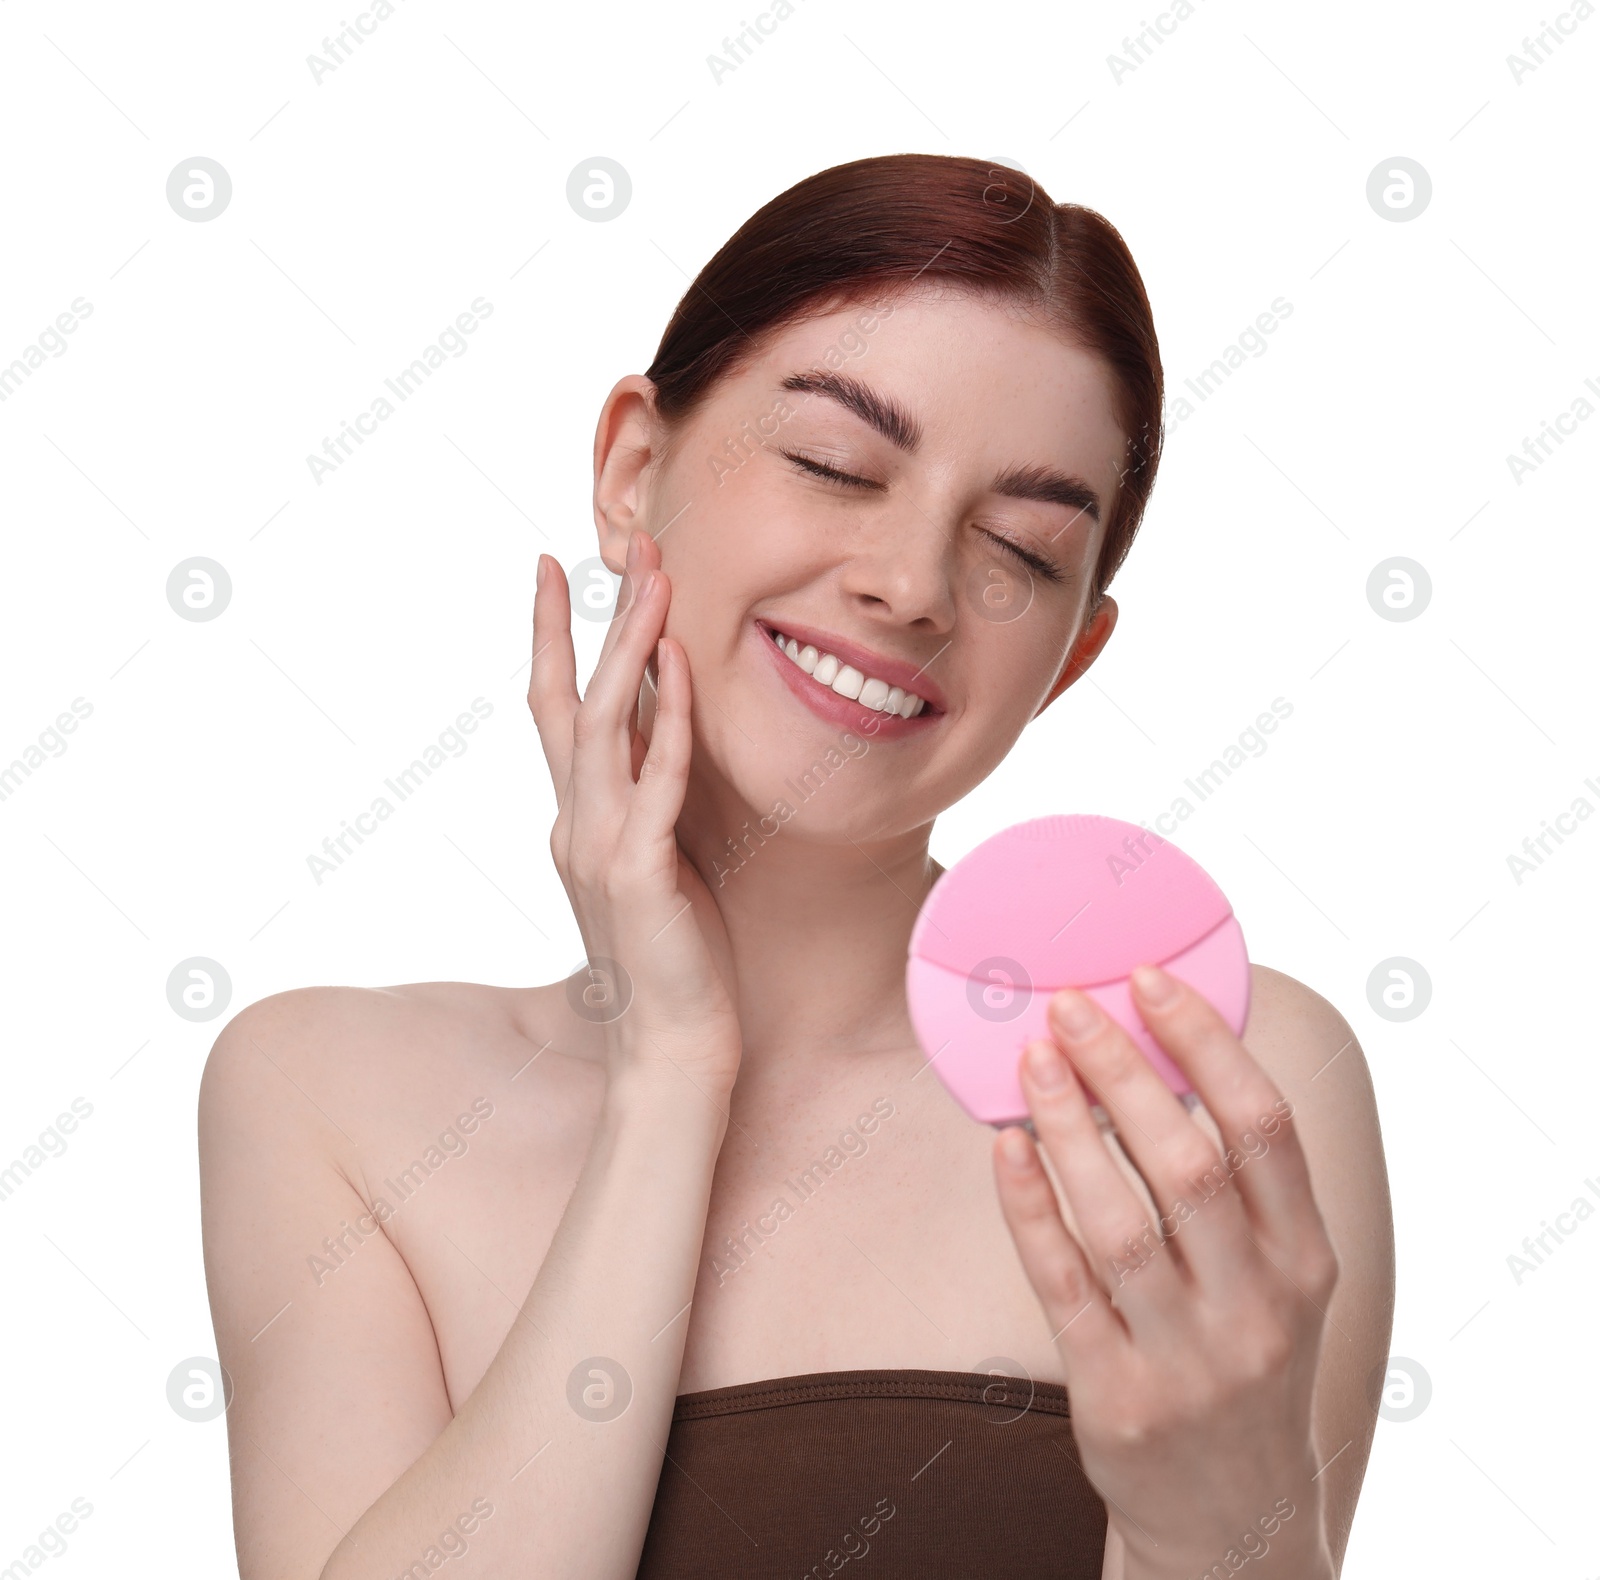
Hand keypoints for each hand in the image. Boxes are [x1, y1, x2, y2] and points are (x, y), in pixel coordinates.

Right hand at [529, 529, 741, 1095]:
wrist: (675, 1046)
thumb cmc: (674, 958)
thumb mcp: (650, 863)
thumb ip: (641, 801)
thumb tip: (655, 736)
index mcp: (576, 820)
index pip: (554, 710)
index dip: (551, 637)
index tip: (555, 568)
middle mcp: (576, 825)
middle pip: (569, 700)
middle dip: (590, 617)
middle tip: (618, 542)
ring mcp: (602, 849)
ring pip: (603, 727)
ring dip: (627, 648)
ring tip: (652, 579)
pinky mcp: (641, 876)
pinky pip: (656, 784)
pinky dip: (668, 723)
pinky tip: (681, 669)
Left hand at [992, 965, 1338, 1578]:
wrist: (1232, 1519)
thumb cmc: (1243, 1360)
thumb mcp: (1278, 1279)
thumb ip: (1240, 1186)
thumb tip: (1165, 1050)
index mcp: (1307, 1261)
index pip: (1266, 1127)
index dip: (1206, 1042)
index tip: (1148, 978)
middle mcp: (1258, 1308)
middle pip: (1187, 1163)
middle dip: (1122, 1071)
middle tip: (1068, 1006)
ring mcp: (1188, 1360)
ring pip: (1118, 1220)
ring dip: (1067, 1128)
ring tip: (1031, 1059)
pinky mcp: (1116, 1395)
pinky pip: (1062, 1283)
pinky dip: (1029, 1208)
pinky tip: (1005, 1148)